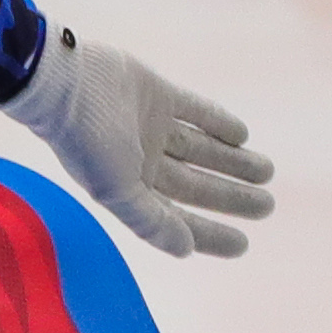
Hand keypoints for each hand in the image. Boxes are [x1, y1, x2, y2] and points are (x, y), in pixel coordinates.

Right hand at [2, 31, 274, 257]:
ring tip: (266, 172)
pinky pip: (196, 113)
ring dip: (232, 163)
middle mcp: (141, 161)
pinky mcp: (158, 95)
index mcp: (128, 189)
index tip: (242, 245)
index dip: (208, 233)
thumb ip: (149, 221)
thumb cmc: (86, 140)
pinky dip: (218, 123)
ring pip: (201, 151)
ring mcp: (150, 128)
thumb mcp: (116, 190)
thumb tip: (186, 250)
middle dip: (230, 197)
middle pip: (195, 185)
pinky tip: (241, 136)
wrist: (65, 82)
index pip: (176, 218)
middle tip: (266, 207)